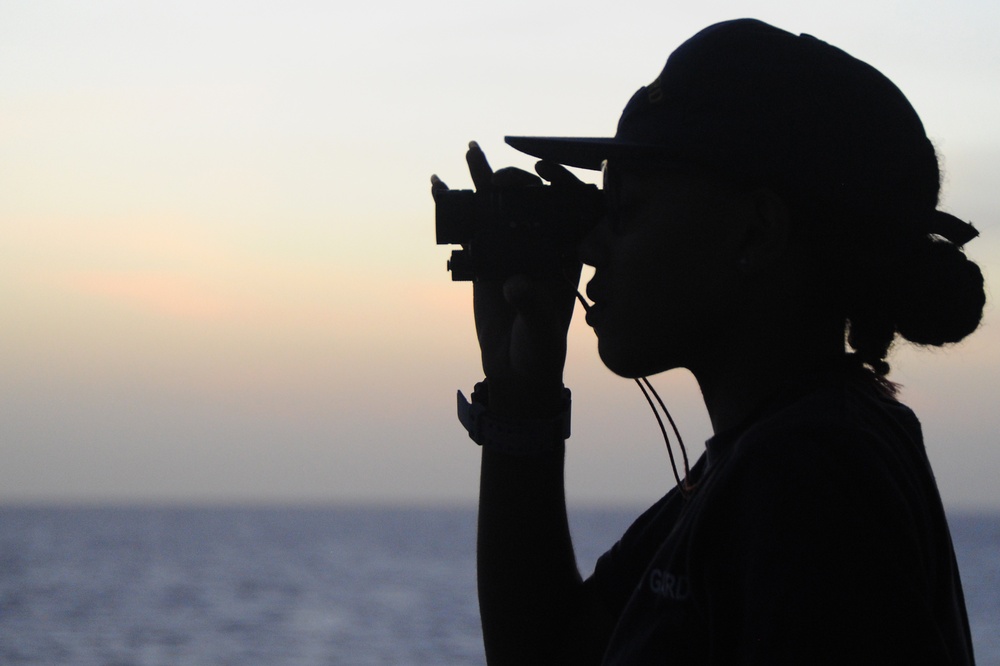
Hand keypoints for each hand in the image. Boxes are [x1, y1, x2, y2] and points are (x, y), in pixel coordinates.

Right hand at [432, 142, 584, 414]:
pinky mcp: (483, 259)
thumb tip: (515, 284)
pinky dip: (453, 206)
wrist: (516, 370)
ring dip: (484, 177)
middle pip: (530, 200)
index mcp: (566, 254)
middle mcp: (540, 245)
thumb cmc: (541, 351)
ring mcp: (510, 248)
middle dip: (517, 182)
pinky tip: (438, 185)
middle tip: (501, 179)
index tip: (545, 172)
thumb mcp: (542, 331)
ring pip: (498, 206)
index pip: (571, 208)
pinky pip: (469, 227)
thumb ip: (532, 306)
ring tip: (471, 149)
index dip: (561, 183)